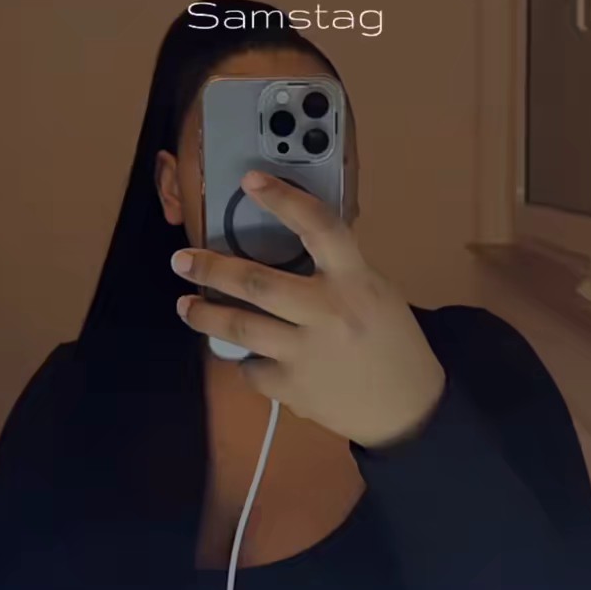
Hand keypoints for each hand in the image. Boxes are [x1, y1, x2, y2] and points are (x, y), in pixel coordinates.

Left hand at [170, 170, 444, 447]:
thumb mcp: (376, 293)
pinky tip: (247, 356)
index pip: (319, 227)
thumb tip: (289, 252)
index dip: (283, 199)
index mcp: (356, 281)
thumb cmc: (394, 343)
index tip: (251, 181)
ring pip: (239, 328)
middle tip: (182, 261)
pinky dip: (246, 360)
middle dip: (210, 269)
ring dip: (204, 316)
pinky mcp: (293, 390)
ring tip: (186, 306)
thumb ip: (338, 273)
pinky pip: (252, 369)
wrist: (409, 408)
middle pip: (255, 283)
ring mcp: (306, 354)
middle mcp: (327, 313)